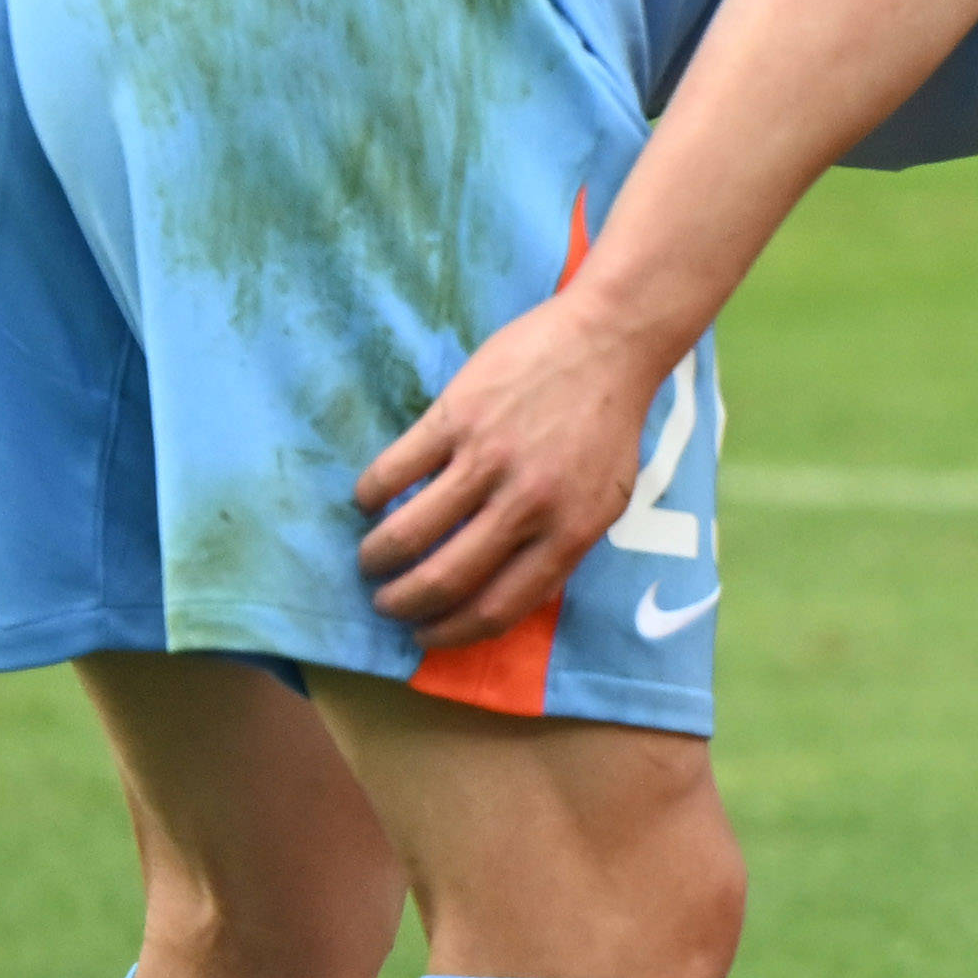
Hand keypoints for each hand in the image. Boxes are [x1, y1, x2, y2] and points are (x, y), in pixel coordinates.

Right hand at [352, 274, 693, 649]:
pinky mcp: (456, 416)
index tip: (425, 637)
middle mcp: (527, 504)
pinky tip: (368, 502)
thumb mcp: (608, 501)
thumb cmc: (607, 423)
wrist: (609, 340)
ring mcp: (488, 458)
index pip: (496, 609)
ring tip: (371, 561)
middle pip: (444, 580)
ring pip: (409, 533)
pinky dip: (370, 496)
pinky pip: (394, 471)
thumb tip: (506, 597)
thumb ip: (560, 549)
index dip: (450, 634)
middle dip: (403, 605)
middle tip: (387, 603)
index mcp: (569, 533)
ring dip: (377, 558)